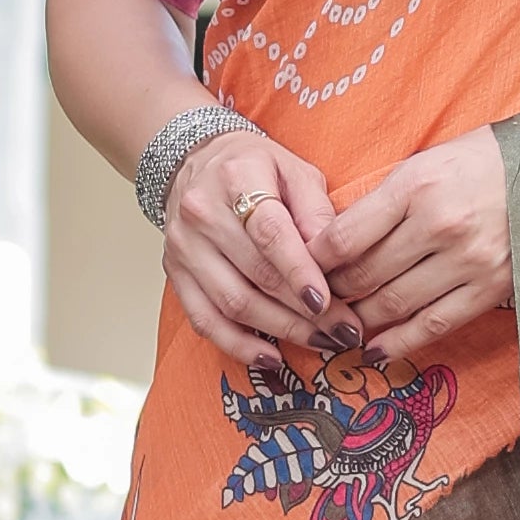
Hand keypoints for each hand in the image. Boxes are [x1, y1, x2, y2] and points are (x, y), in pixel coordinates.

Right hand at [161, 124, 341, 369]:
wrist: (197, 162)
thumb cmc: (255, 167)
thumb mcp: (295, 171)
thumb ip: (317, 212)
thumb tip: (336, 260)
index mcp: (236, 178)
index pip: (270, 234)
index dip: (300, 272)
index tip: (328, 303)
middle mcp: (202, 214)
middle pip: (255, 275)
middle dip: (304, 311)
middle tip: (344, 331)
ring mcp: (184, 248)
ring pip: (233, 303)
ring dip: (281, 331)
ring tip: (321, 342)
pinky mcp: (175, 274)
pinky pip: (205, 320)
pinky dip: (238, 345)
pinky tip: (272, 357)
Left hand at [320, 129, 511, 365]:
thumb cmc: (479, 163)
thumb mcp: (424, 164)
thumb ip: (382, 203)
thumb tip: (332, 246)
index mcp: (416, 185)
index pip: (345, 237)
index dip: (313, 262)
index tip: (302, 272)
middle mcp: (440, 224)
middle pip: (365, 275)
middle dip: (333, 294)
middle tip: (318, 302)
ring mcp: (467, 260)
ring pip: (394, 304)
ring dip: (360, 321)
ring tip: (342, 326)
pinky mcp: (490, 287)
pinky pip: (434, 324)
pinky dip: (400, 342)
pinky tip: (376, 351)